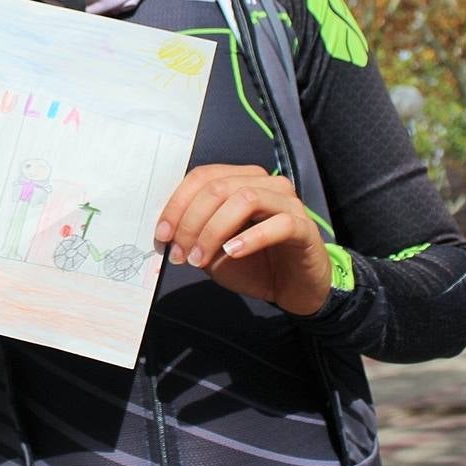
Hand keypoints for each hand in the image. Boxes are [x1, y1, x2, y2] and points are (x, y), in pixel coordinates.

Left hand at [155, 164, 330, 315]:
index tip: (161, 236)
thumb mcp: (214, 250)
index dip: (176, 205)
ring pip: (244, 199)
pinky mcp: (304, 227)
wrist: (294, 288)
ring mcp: (287, 202)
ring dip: (214, 230)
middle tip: (180, 254)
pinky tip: (233, 252)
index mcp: (241, 180)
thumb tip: (168, 233)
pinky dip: (251, 238)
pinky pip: (278, 224)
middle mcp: (265, 183)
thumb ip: (195, 235)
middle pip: (218, 187)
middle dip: (190, 221)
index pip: (202, 177)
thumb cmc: (254, 264)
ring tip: (200, 258)